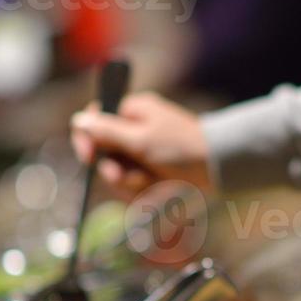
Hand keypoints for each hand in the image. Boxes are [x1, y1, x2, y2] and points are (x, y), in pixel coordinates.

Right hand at [70, 93, 212, 197]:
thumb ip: (107, 131)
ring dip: (130, 183)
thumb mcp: (141, 139)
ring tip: (151, 182)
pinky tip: (158, 189)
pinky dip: (143, 191)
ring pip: (118, 174)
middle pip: (103, 153)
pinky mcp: (153, 172)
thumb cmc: (183, 148)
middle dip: (114, 170)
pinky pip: (134, 186)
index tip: (90, 157)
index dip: (87, 139)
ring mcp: (144, 152)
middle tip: (128, 176)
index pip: (94, 119)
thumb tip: (78, 120)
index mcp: (133, 110)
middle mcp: (135, 129)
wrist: (221, 169)